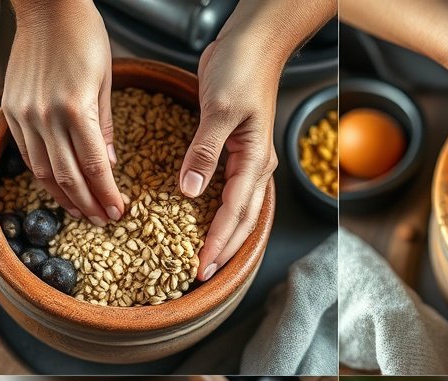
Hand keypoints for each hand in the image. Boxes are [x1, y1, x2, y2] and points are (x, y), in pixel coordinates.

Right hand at [3, 0, 123, 226]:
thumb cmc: (84, 37)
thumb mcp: (105, 81)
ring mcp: (24, 114)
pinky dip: (42, 175)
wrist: (45, 7)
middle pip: (68, 176)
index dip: (106, 194)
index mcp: (76, 109)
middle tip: (102, 221)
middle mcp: (46, 115)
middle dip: (88, 203)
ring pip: (42, 171)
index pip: (94, 166)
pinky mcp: (10, 109)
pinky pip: (26, 153)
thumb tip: (109, 165)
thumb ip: (105, 126)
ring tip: (81, 211)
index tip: (118, 212)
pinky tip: (56, 186)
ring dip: (63, 196)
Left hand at [180, 37, 280, 280]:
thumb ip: (204, 151)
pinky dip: (218, 209)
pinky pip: (228, 189)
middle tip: (202, 274)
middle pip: (242, 220)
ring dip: (223, 234)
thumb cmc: (243, 67)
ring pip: (238, 208)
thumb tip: (191, 190)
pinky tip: (202, 218)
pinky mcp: (234, 147)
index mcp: (255, 159)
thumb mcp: (219, 109)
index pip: (235, 212)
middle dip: (224, 249)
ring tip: (206, 255)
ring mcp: (246, 157)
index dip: (217, 241)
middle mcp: (255, 164)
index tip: (201, 265)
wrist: (254, 40)